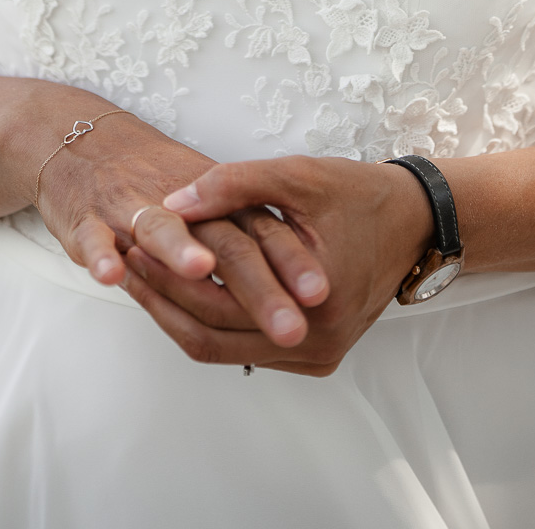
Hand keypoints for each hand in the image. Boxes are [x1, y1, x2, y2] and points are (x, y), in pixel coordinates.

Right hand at [28, 104, 328, 349]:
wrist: (84, 144)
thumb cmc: (153, 180)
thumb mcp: (210, 202)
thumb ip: (248, 238)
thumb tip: (295, 295)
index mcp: (216, 205)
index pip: (261, 233)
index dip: (290, 263)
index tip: (322, 295)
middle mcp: (180, 206)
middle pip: (222, 242)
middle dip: (256, 286)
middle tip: (290, 325)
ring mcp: (130, 209)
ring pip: (160, 229)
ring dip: (179, 251)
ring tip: (204, 271)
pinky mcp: (85, 217)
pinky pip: (93, 236)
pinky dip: (101, 253)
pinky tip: (113, 272)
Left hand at [119, 156, 433, 375]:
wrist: (413, 223)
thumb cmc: (359, 194)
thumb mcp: (297, 176)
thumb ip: (234, 185)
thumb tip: (170, 202)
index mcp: (312, 307)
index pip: (213, 305)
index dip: (165, 275)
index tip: (128, 240)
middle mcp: (312, 347)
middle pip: (208, 336)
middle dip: (159, 296)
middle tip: (120, 256)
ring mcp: (312, 358)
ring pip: (219, 348)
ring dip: (175, 311)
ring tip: (136, 268)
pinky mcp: (309, 355)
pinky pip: (241, 346)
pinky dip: (205, 318)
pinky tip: (176, 284)